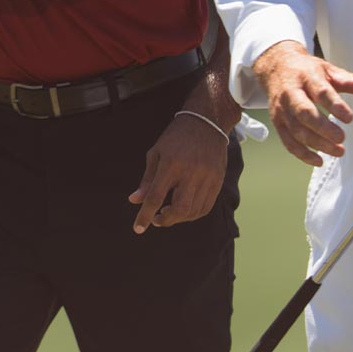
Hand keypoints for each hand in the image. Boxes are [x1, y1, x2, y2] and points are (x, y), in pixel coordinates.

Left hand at [129, 111, 228, 233]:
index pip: (155, 196)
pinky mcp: (218, 181)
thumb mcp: (156, 153)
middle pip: (179, 209)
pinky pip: (206, 207)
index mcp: (171, 164)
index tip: (137, 228)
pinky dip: (193, 214)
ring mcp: (207, 177)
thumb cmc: (176, 138)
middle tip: (156, 219)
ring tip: (168, 213)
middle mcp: (190, 172)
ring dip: (179, 219)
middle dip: (165, 221)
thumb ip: (147, 180)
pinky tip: (184, 211)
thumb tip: (134, 201)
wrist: (207, 122)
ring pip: (193, 211)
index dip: (145, 215)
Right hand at [252, 40, 352, 167]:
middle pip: (304, 113)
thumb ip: (349, 80)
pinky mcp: (278, 123)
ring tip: (338, 151)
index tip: (349, 118)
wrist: (276, 68)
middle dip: (323, 129)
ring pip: (297, 130)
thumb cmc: (305, 71)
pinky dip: (302, 154)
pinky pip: (288, 142)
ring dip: (317, 144)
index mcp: (306, 77)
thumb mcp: (328, 70)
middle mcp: (291, 93)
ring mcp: (282, 110)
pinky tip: (319, 160)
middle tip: (342, 138)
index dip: (335, 105)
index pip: (320, 91)